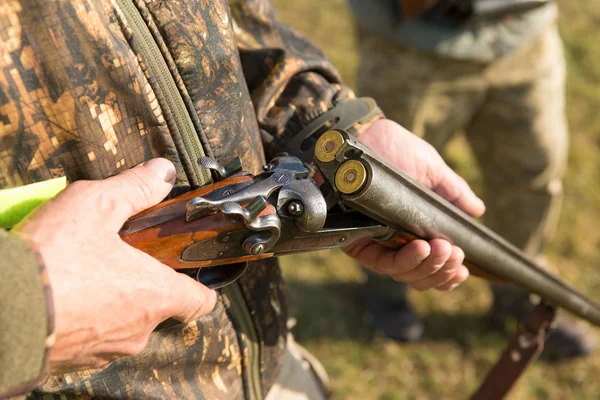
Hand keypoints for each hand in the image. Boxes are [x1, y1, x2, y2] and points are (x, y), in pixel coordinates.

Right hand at [14, 159, 216, 372]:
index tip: (193, 274)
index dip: (201, 287)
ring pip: (122, 323)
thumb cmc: (52, 260)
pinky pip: (90, 336)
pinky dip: (84, 317)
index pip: (200, 301)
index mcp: (155, 294)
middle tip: (121, 257)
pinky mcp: (73, 361)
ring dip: (112, 299)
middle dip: (143, 282)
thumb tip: (163, 172)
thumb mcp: (96, 206)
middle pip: (157, 306)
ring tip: (83, 271)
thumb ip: (136, 189)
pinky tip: (62, 293)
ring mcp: (105, 350)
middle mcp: (137, 330)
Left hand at [344, 119, 485, 290]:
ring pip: (403, 273)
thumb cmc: (394, 149)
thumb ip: (453, 192)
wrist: (364, 135)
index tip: (463, 271)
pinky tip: (422, 248)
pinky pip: (381, 263)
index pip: (432, 266)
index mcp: (415, 230)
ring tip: (443, 249)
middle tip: (456, 254)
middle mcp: (394, 241)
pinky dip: (403, 261)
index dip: (448, 275)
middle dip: (442, 271)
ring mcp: (375, 242)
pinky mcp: (356, 240)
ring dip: (428, 266)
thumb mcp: (430, 170)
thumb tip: (478, 210)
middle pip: (420, 276)